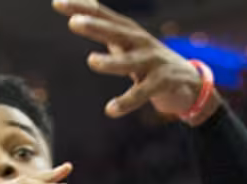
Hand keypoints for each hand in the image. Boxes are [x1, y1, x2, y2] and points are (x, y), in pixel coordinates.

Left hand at [54, 0, 212, 119]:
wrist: (189, 82)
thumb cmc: (150, 60)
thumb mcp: (128, 41)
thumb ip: (107, 25)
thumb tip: (87, 2)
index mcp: (129, 33)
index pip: (103, 16)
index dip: (81, 8)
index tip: (57, 2)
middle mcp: (141, 42)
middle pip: (117, 32)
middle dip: (96, 26)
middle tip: (74, 22)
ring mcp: (154, 61)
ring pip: (131, 61)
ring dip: (111, 61)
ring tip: (91, 61)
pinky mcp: (163, 83)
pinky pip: (142, 93)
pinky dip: (127, 101)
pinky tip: (110, 109)